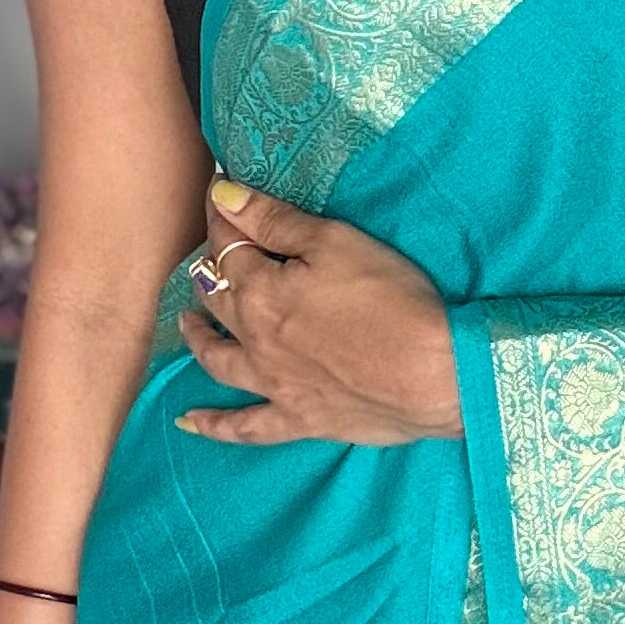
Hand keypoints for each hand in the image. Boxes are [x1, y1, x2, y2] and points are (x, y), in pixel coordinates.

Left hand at [175, 175, 461, 446]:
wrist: (434, 374)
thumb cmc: (393, 301)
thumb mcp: (336, 242)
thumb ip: (274, 220)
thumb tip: (223, 196)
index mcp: (261, 291)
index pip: (229, 244)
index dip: (223, 215)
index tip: (220, 195)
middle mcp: (254, 340)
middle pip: (219, 298)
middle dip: (212, 269)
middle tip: (216, 252)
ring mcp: (273, 385)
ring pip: (217, 360)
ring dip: (198, 338)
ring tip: (189, 323)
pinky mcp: (298, 420)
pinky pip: (245, 428)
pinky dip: (214, 425)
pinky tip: (189, 422)